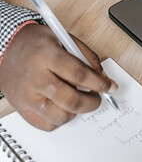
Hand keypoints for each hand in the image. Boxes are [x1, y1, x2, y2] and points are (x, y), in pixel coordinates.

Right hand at [0, 23, 116, 130]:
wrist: (6, 47)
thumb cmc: (38, 42)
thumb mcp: (65, 38)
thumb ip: (86, 56)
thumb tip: (103, 76)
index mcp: (47, 56)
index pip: (79, 74)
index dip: (99, 83)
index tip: (110, 87)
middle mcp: (36, 78)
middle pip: (71, 100)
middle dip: (92, 102)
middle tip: (98, 98)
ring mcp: (27, 96)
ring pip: (60, 116)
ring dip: (77, 111)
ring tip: (79, 100)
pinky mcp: (21, 108)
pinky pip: (46, 124)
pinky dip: (61, 118)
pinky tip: (63, 106)